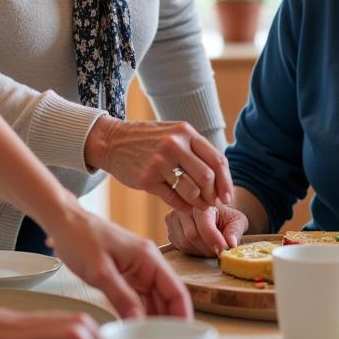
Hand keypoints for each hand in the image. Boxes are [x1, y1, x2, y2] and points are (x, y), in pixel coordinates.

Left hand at [45, 204, 191, 319]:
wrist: (63, 222)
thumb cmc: (80, 237)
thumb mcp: (100, 271)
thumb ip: (122, 297)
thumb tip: (139, 324)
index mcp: (148, 258)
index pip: (177, 291)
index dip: (183, 316)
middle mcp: (147, 264)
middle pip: (168, 299)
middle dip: (169, 324)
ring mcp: (136, 270)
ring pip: (154, 301)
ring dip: (154, 321)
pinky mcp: (125, 276)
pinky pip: (139, 299)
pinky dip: (140, 315)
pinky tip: (136, 331)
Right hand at [86, 115, 232, 213]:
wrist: (112, 141)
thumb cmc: (148, 140)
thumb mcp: (173, 134)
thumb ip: (196, 151)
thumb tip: (220, 180)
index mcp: (185, 132)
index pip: (217, 160)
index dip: (225, 183)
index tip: (226, 197)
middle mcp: (174, 145)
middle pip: (207, 178)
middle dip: (212, 195)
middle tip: (211, 203)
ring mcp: (159, 162)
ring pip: (192, 191)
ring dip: (199, 203)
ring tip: (199, 206)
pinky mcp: (146, 178)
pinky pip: (174, 199)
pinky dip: (183, 206)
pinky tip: (184, 206)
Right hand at [166, 204, 248, 256]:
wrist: (212, 213)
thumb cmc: (225, 216)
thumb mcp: (237, 219)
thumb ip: (235, 230)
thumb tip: (231, 244)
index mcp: (200, 202)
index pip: (204, 225)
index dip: (214, 240)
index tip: (224, 251)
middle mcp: (183, 208)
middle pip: (192, 236)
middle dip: (208, 249)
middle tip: (220, 252)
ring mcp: (173, 219)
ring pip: (184, 243)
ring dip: (201, 252)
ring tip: (212, 248)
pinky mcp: (170, 231)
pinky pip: (180, 247)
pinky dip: (193, 252)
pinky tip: (202, 247)